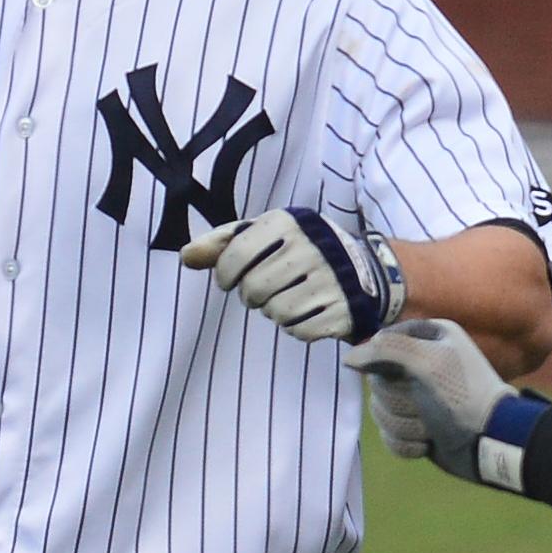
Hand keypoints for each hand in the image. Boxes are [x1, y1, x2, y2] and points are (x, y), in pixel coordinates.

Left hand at [181, 208, 404, 342]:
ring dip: (273, 311)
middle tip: (261, 290)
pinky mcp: (343, 309)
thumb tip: (187, 256)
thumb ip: (223, 242)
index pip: (236, 254)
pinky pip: (300, 331)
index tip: (228, 279)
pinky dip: (296, 326)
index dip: (224, 273)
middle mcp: (312, 247)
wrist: (364, 269)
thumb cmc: (299, 250)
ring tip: (285, 298)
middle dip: (251, 295)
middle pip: (254, 289)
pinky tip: (306, 311)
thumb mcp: (264, 235)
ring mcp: (331, 280)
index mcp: (289, 222)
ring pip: (275, 312)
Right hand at [344, 318, 523, 486]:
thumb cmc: (463, 396)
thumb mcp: (428, 363)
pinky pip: (388, 436)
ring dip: (404, 425)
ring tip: (430, 428)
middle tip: (425, 406)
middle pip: (377, 384)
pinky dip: (406, 444)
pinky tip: (428, 444)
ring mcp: (416, 399)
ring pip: (380, 413)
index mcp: (428, 338)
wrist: (491, 442)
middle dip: (399, 402)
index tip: (405, 374)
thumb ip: (385, 351)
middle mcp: (420, 364)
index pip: (381, 343)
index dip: (386, 363)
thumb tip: (348, 359)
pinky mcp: (414, 428)